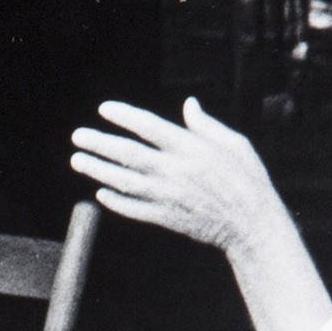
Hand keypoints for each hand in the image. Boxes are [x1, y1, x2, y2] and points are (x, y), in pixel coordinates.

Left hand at [69, 98, 294, 260]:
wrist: (253, 225)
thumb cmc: (248, 180)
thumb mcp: (235, 144)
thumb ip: (207, 126)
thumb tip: (189, 104)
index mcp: (192, 149)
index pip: (149, 127)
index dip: (124, 117)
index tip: (103, 109)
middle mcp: (176, 172)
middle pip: (129, 155)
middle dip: (100, 144)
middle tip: (78, 136)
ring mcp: (169, 197)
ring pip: (125, 182)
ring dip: (99, 170)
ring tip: (79, 161)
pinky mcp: (168, 218)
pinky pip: (135, 209)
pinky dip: (116, 202)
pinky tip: (101, 193)